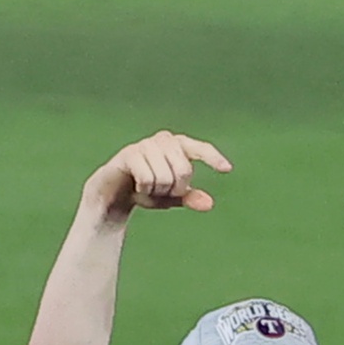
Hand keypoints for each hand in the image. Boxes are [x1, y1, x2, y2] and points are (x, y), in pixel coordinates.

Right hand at [84, 131, 230, 216]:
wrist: (116, 193)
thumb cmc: (148, 190)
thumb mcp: (172, 197)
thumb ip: (190, 198)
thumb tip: (209, 204)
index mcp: (178, 146)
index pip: (199, 148)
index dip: (212, 157)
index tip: (227, 169)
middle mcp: (163, 140)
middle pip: (184, 170)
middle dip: (176, 188)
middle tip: (162, 191)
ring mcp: (145, 145)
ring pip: (165, 177)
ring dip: (157, 191)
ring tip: (148, 188)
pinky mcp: (129, 154)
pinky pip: (147, 178)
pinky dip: (145, 189)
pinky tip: (138, 187)